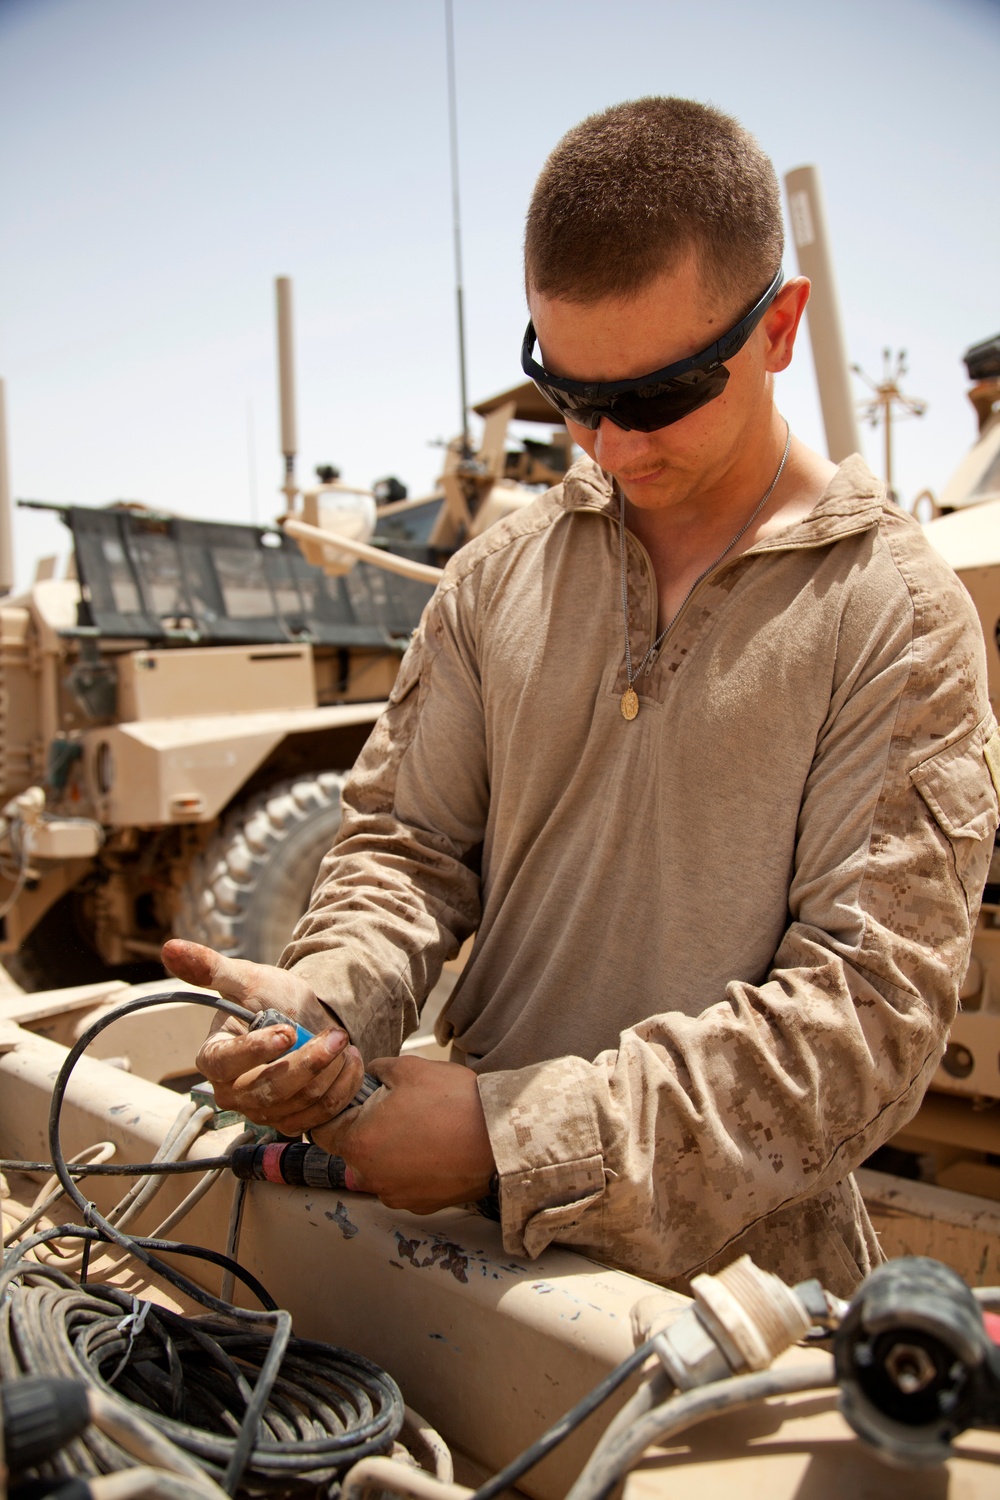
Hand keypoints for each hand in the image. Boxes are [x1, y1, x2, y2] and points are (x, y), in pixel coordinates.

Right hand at [162, 938, 364, 1134]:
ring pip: (298, 1103)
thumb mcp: (246, 978)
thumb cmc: (272, 998)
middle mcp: (232, 1093)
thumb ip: (210, 968)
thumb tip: (169, 947)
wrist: (307, 1019)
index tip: (287, 1031)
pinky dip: (341, 1087)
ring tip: (343, 1042)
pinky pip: (319, 1116)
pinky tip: (350, 1061)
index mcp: (213, 1058)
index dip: (256, 1050)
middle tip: (336, 1035)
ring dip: (330, 1072)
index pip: (226, 1063)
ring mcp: (261, 1112)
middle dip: (308, 1062)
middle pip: (268, 1090)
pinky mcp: (290, 1123)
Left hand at [312, 1055, 494, 1213]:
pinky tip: (434, 1146)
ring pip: (378, 1167)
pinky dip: (412, 1166)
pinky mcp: (419, 1205)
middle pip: (353, 1149)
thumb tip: (366, 1073)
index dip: (336, 1110)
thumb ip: (376, 1069)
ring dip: (390, 1149)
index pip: (322, 1130)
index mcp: (358, 1141)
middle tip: (395, 1107)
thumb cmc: (453, 1101)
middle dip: (367, 1128)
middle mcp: (369, 1176)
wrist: (499, 1137)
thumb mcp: (408, 1068)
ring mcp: (395, 1194)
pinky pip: (403, 1182)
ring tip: (421, 1126)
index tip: (353, 1100)